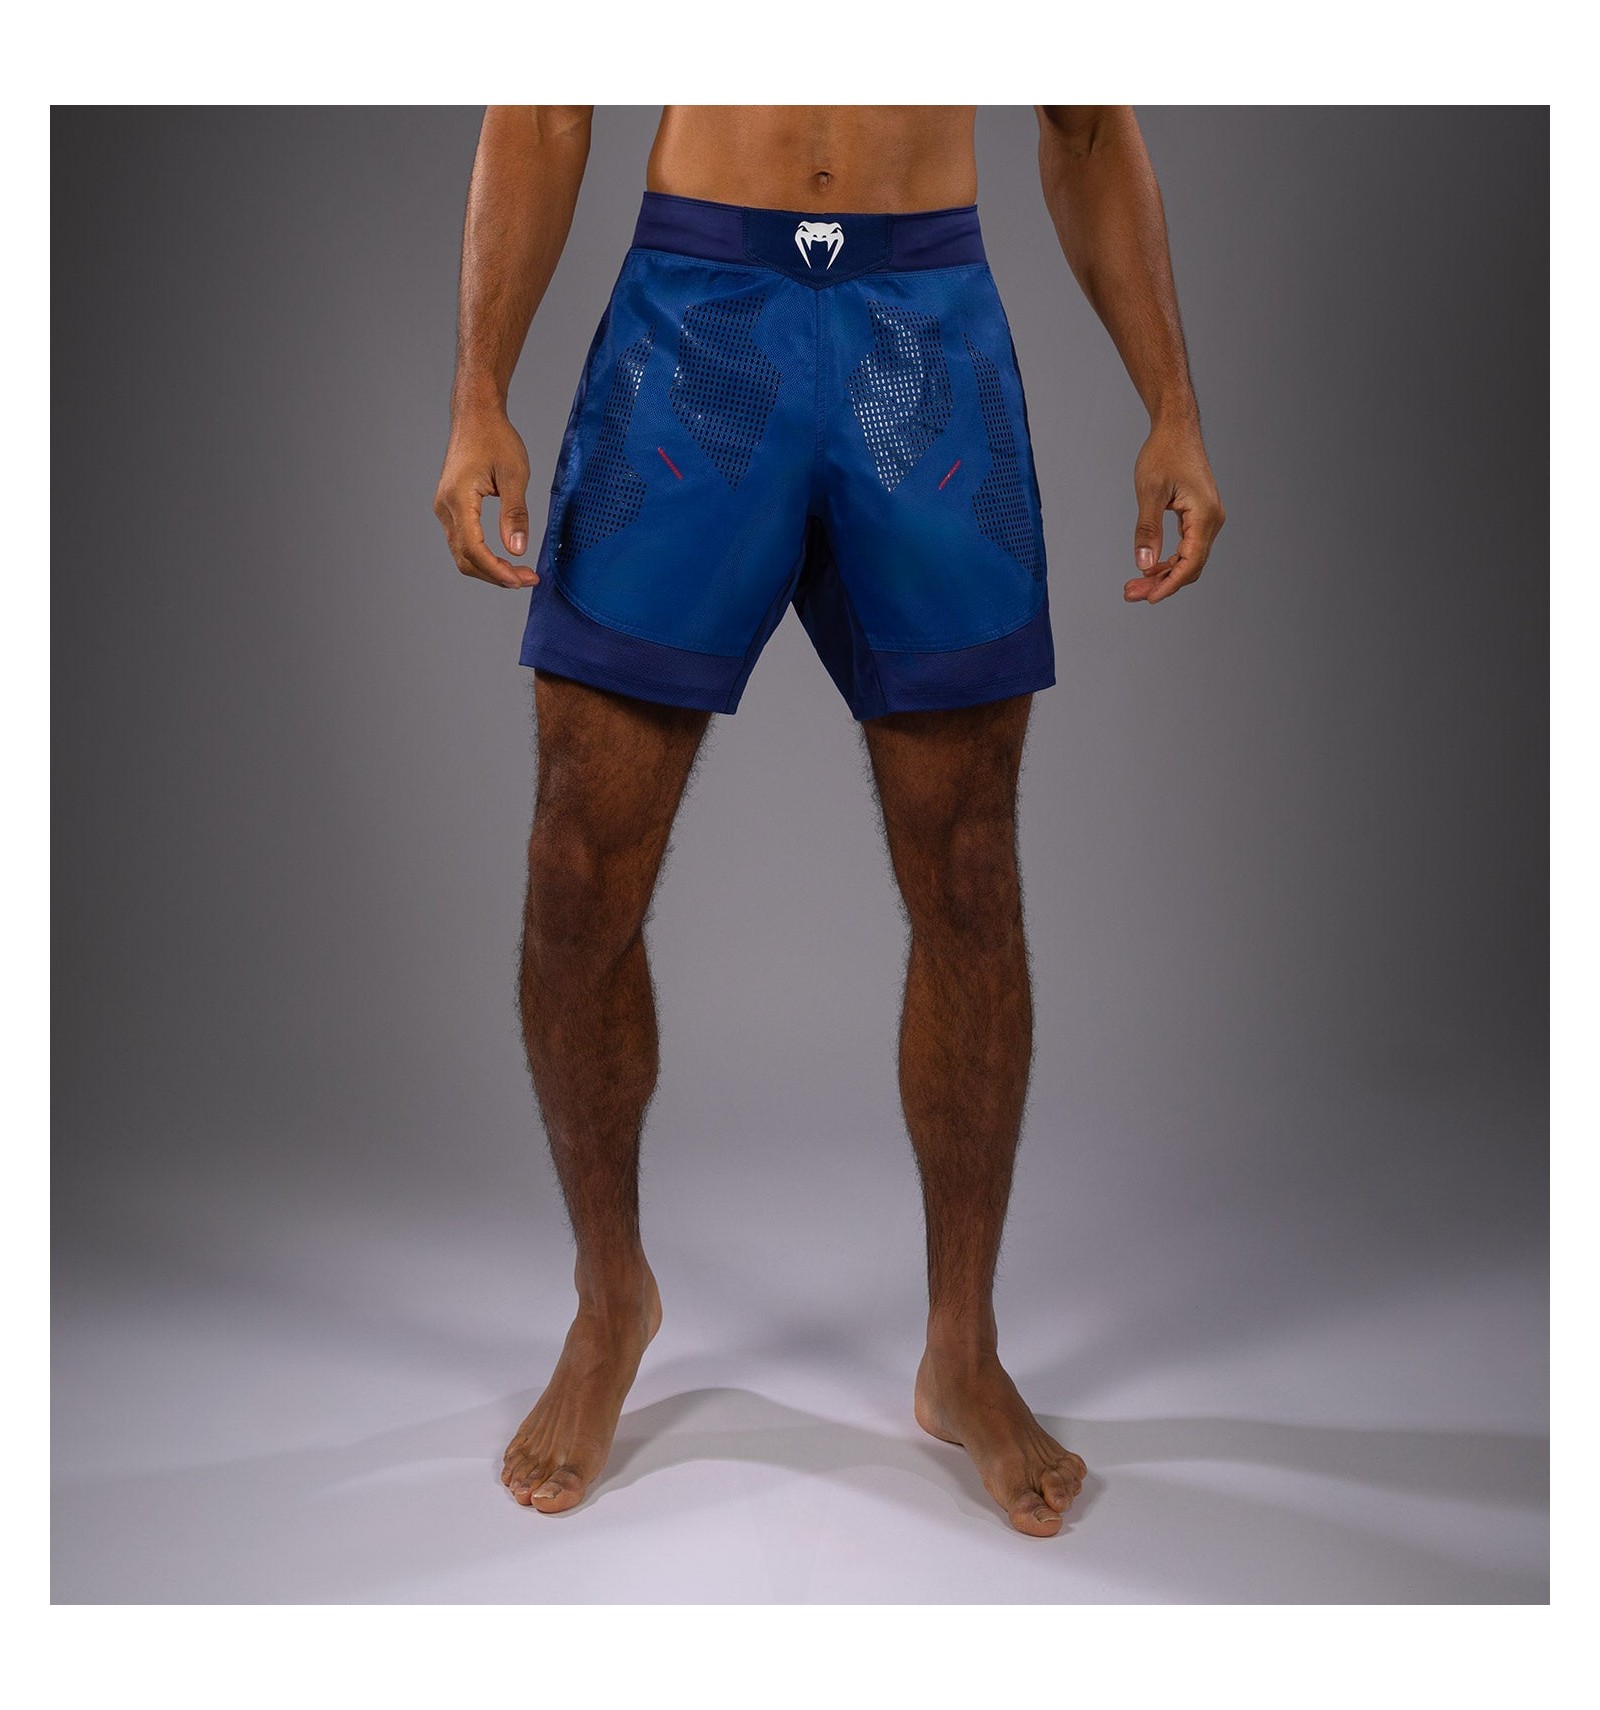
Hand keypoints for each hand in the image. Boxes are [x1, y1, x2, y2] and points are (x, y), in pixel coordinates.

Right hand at [433, 407, 535, 588]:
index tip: (520, 580)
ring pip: (462, 554)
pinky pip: (463, 542)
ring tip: (520, 573)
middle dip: (496, 575)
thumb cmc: (496, 438)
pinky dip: (483, 556)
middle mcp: (445, 507)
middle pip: (465, 558)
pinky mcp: (450, 508)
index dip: (496, 570)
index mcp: (458, 498)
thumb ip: (515, 514)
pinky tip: (504, 559)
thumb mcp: (515, 475)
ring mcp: (445, 509)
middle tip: (528, 579)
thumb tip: (517, 549)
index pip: (473, 549)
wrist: (475, 416)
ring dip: (490, 569)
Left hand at [1125, 422, 1224, 603]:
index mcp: (1205, 516)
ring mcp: (1208, 519)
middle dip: (1161, 583)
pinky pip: (1187, 547)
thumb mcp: (1150, 492)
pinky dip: (1168, 559)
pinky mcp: (1199, 516)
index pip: (1190, 562)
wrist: (1176, 429)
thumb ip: (1147, 529)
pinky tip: (1148, 567)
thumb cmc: (1164, 453)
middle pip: (1190, 565)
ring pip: (1188, 558)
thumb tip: (1144, 563)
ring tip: (1134, 584)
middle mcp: (1212, 520)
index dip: (1169, 584)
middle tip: (1130, 593)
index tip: (1148, 598)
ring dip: (1163, 573)